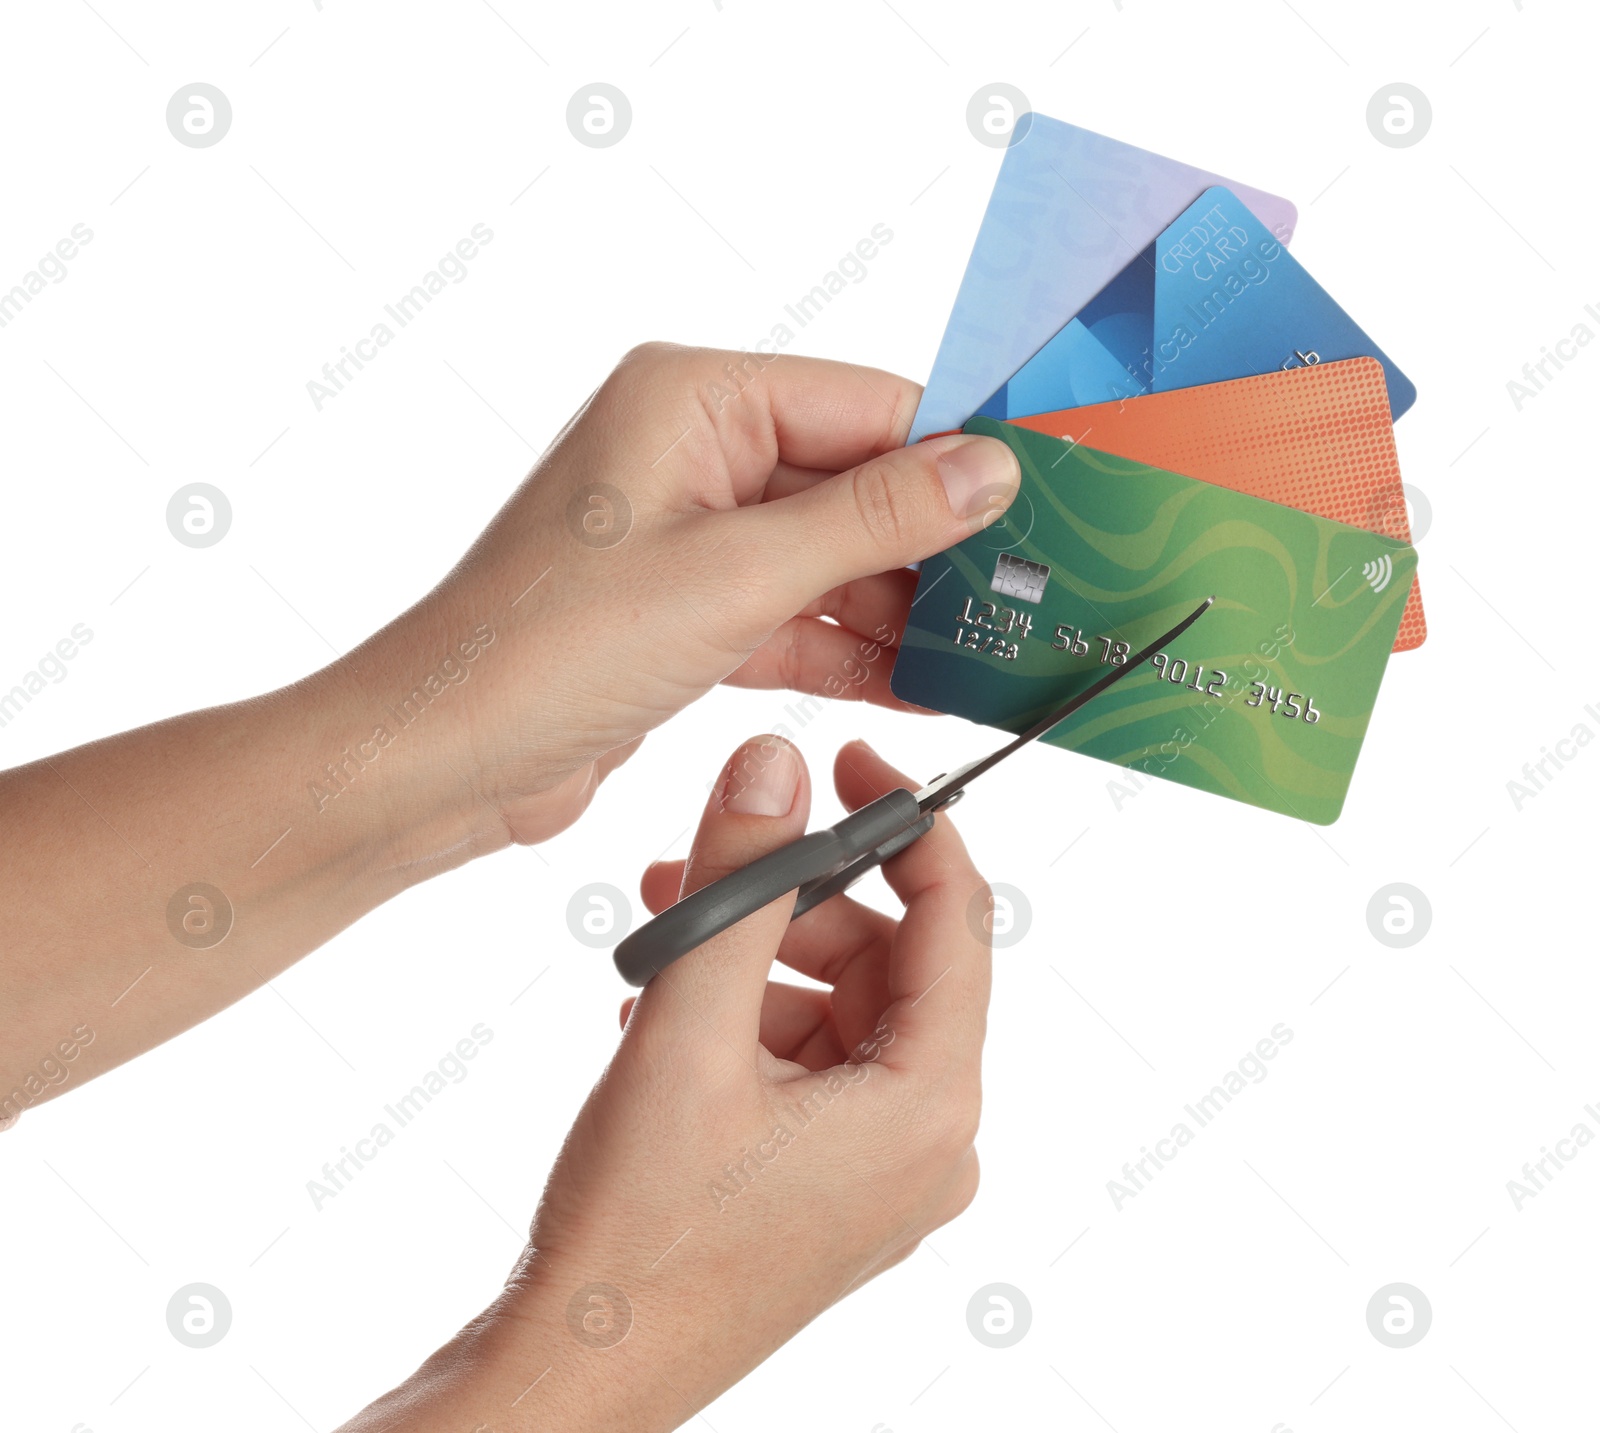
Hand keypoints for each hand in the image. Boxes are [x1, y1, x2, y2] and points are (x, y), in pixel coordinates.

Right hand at [341, 734, 991, 1430]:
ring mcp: (880, 1174)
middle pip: (889, 963)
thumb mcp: (688, 1028)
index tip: (849, 767)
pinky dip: (751, 1022)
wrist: (578, 1373)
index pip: (956, 921)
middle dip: (796, 901)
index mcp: (929, 1107)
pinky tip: (665, 1012)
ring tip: (660, 939)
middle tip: (708, 865)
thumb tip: (776, 766)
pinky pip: (814, 1066)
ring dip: (758, 959)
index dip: (908, 826)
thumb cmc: (638, 1232)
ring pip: (842, 1010)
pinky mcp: (831, 1188)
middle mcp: (927, 1144)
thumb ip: (739, 883)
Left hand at [346, 344, 1019, 848]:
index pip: (862, 404)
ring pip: (827, 556)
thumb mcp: (738, 574)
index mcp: (690, 399)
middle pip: (851, 481)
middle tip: (1024, 591)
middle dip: (931, 544)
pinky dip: (846, 647)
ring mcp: (687, 535)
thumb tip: (986, 470)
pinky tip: (916, 680)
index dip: (953, 454)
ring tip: (986, 646)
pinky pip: (792, 614)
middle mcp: (689, 453)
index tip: (1039, 500)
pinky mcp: (685, 610)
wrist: (446, 759)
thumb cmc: (549, 648)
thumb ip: (873, 520)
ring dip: (896, 606)